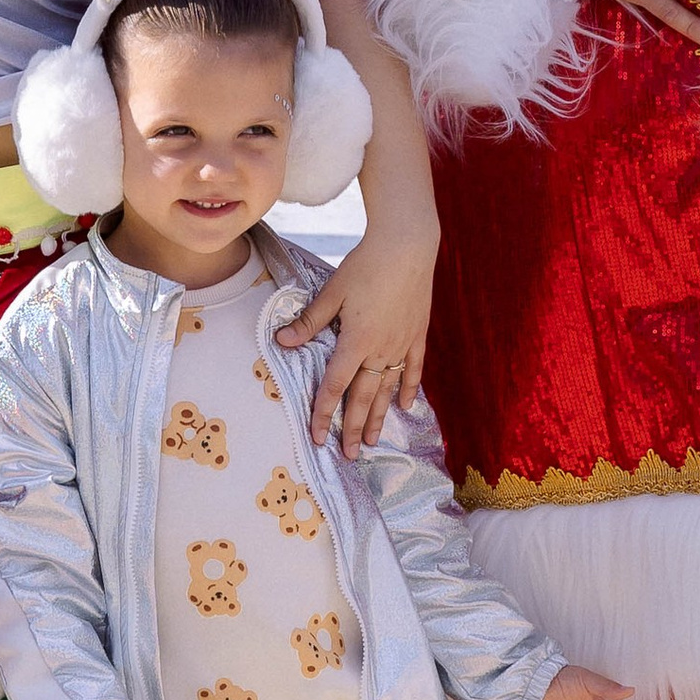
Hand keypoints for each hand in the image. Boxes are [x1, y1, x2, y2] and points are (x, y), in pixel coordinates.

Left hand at [276, 214, 436, 449]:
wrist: (407, 246)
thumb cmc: (366, 265)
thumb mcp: (332, 292)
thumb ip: (309, 321)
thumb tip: (282, 342)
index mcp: (355, 341)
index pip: (335, 386)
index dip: (324, 413)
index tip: (317, 436)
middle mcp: (380, 349)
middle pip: (364, 397)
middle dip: (354, 428)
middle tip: (350, 454)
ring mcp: (402, 344)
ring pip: (388, 389)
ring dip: (380, 416)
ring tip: (374, 440)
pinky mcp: (417, 334)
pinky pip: (413, 368)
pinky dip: (409, 388)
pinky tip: (406, 406)